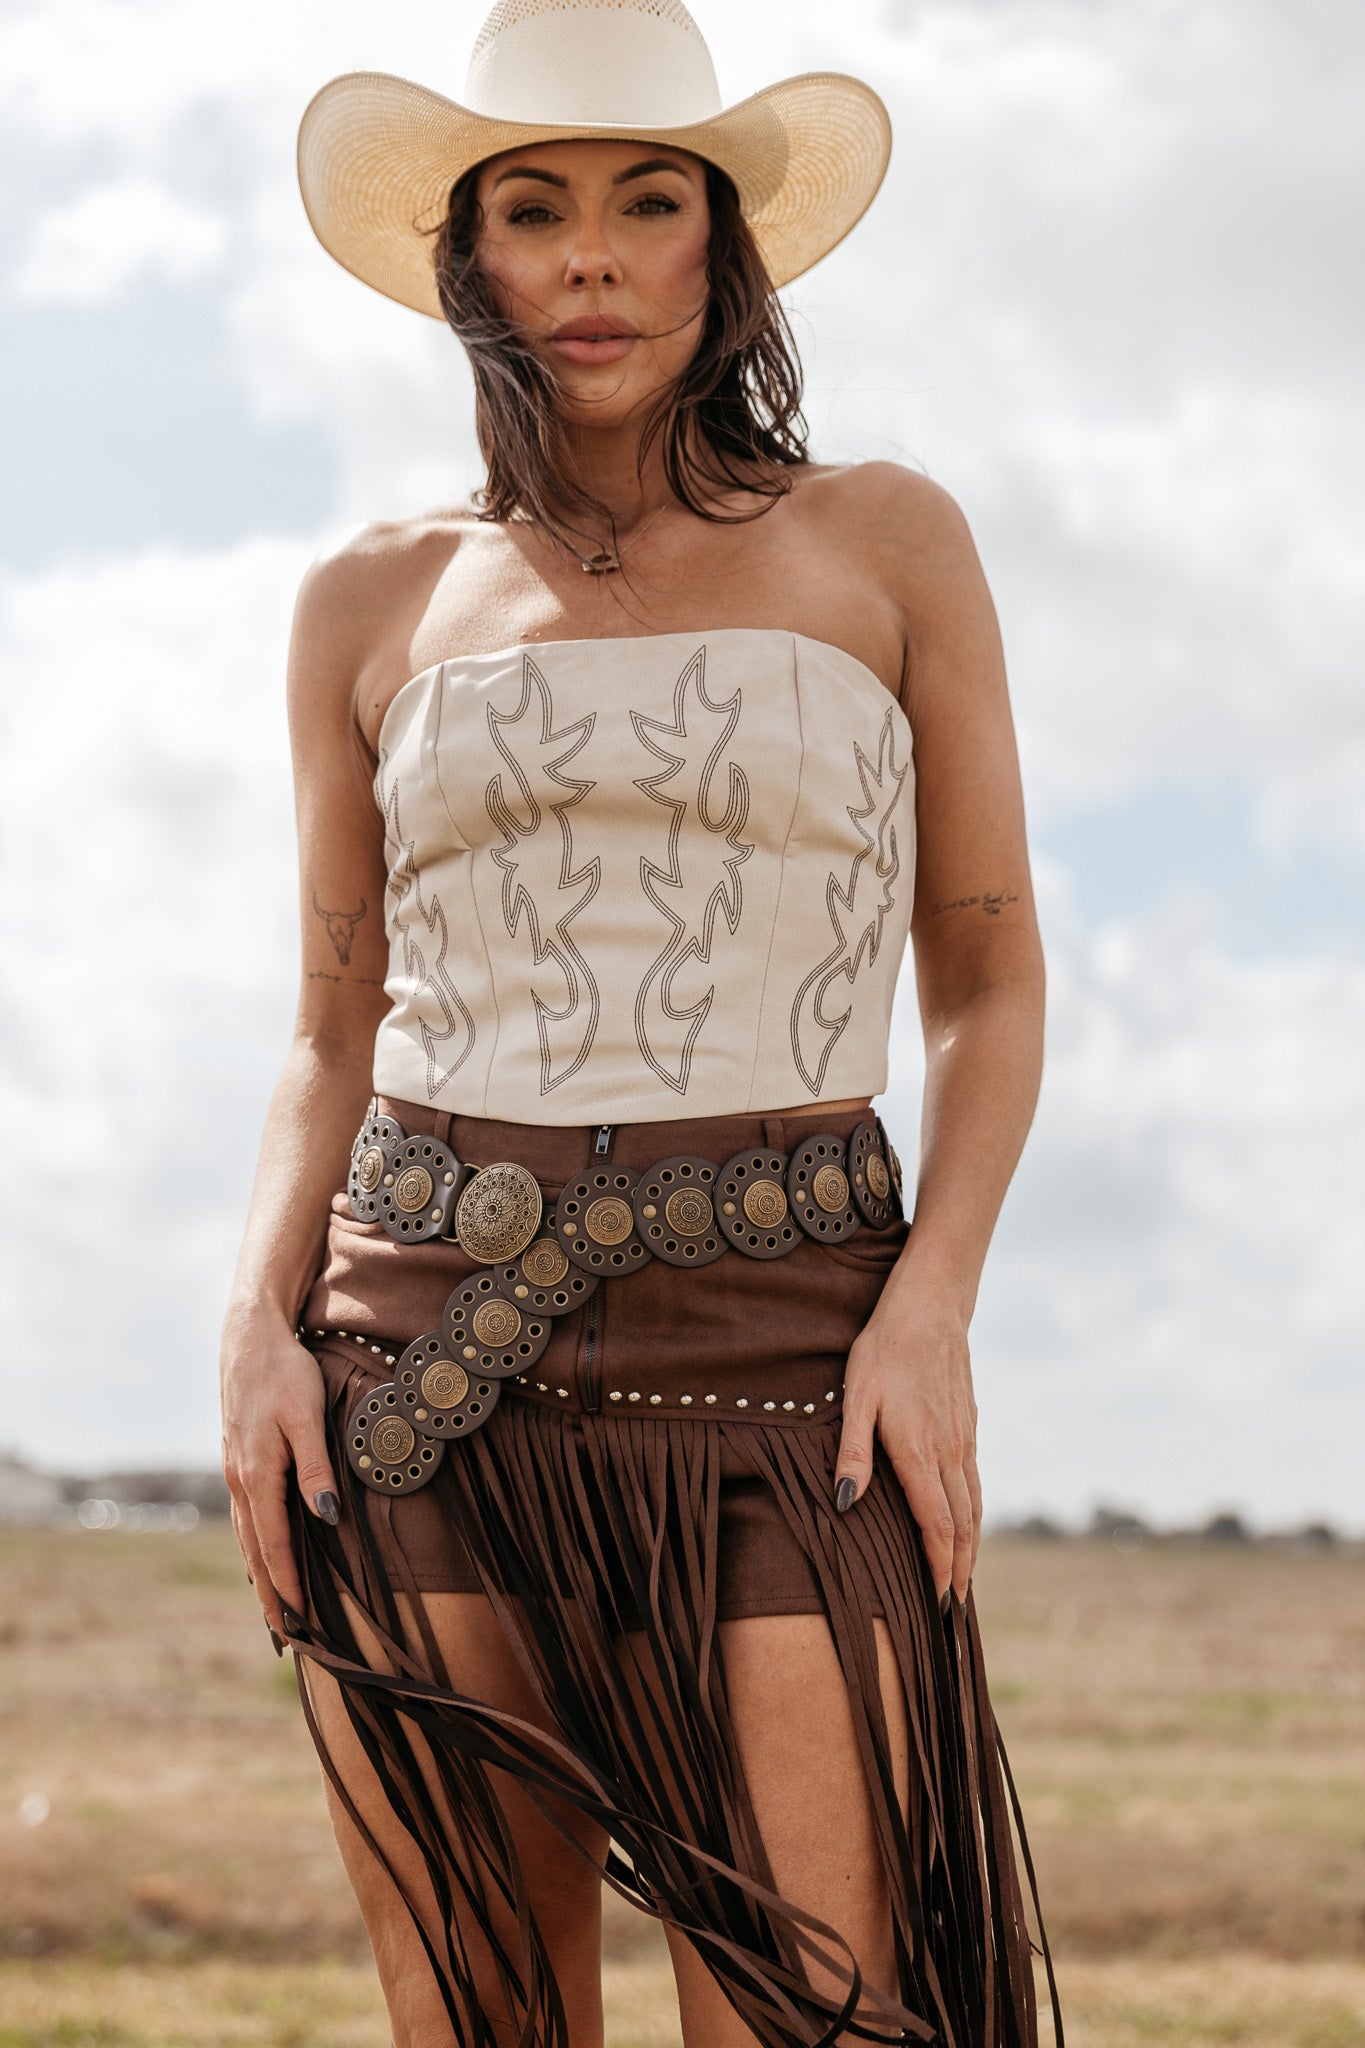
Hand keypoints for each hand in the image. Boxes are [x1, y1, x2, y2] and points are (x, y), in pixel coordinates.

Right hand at [220, 1311, 340, 1637]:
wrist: (250, 1337)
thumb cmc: (286, 1373)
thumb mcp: (307, 1417)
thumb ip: (316, 1469)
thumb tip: (326, 1518)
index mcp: (257, 1475)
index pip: (273, 1545)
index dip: (289, 1585)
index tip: (304, 1622)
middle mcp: (239, 1480)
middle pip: (255, 1551)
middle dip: (271, 1595)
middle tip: (287, 1637)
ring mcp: (234, 1470)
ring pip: (247, 1535)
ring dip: (260, 1574)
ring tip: (275, 1609)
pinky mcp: (239, 1459)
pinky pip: (247, 1515)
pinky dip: (255, 1544)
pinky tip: (262, 1554)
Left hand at [832, 1276, 980, 1609]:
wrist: (930, 1306)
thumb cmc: (884, 1349)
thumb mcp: (855, 1395)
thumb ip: (852, 1452)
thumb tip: (844, 1503)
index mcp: (919, 1450)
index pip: (937, 1524)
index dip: (939, 1565)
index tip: (938, 1600)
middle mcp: (950, 1451)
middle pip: (963, 1524)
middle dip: (960, 1569)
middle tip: (953, 1609)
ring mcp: (964, 1439)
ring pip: (975, 1504)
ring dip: (972, 1546)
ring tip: (964, 1579)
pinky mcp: (969, 1426)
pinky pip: (976, 1481)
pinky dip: (975, 1514)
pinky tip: (967, 1523)